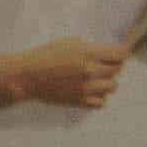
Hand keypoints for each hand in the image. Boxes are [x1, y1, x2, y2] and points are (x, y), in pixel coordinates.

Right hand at [0, 36, 132, 111]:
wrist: (24, 77)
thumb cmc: (44, 56)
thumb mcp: (69, 43)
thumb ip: (91, 48)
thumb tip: (107, 53)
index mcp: (88, 54)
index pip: (121, 54)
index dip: (121, 53)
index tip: (117, 54)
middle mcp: (90, 71)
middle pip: (117, 70)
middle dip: (113, 66)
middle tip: (103, 65)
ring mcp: (85, 88)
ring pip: (112, 86)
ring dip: (107, 82)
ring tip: (96, 79)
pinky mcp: (78, 101)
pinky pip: (101, 103)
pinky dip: (99, 97)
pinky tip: (90, 91)